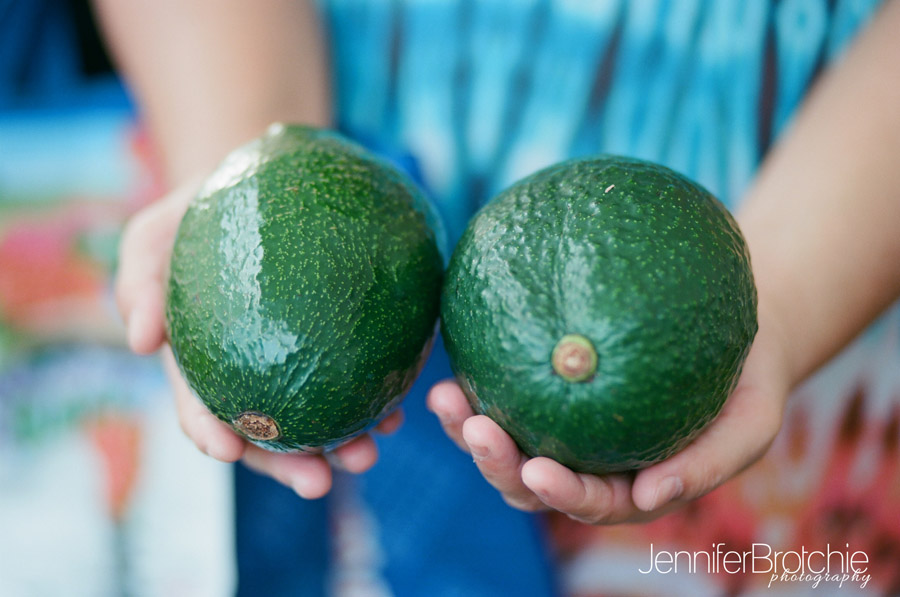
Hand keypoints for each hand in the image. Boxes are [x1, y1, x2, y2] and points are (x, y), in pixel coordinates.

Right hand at [115, 178, 399, 498]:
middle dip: (291, 465)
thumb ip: (138, 281)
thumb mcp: (154, 236)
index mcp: (202, 365)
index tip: (225, 452)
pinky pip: (361, 378)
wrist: (257, 185)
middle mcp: (252, 376)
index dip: (211, 435)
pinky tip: (397, 411)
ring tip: (370, 452)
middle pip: (269, 434)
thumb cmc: (196, 214)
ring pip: (321, 418)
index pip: (202, 409)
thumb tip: (140, 341)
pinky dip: (376, 398)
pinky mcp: (340, 344)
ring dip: (343, 446)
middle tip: (319, 481)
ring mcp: (297, 365)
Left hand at [427, 308, 790, 523]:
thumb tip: (649, 497)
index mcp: (628, 486)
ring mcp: (561, 425)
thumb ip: (708, 465)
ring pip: (504, 438)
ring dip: (466, 426)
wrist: (736, 330)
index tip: (537, 471)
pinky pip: (505, 389)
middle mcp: (586, 462)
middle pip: (527, 479)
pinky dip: (477, 380)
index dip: (558, 492)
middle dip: (495, 463)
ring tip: (444, 396)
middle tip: (473, 428)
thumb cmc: (748, 382)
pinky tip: (455, 358)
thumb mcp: (751, 425)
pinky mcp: (544, 385)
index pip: (586, 500)